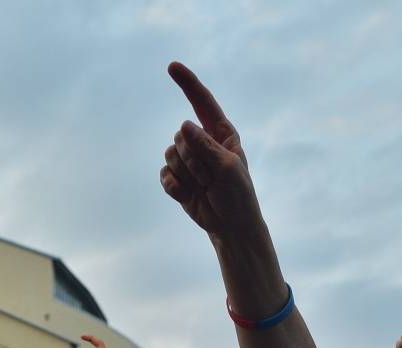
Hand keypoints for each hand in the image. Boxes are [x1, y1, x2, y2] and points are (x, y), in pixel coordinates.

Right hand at [160, 63, 259, 237]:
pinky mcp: (176, 178)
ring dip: (186, 174)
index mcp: (221, 132)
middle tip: (211, 178)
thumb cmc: (237, 195)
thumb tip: (183, 125)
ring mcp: (187, 160)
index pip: (202, 102)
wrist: (231, 225)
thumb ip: (205, 145)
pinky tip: (190, 196)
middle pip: (180, 137)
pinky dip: (175, 188)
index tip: (172, 66)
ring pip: (169, 155)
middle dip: (193, 160)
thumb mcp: (228, 168)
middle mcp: (202, 142)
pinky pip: (164, 174)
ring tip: (203, 187)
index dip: (188, 83)